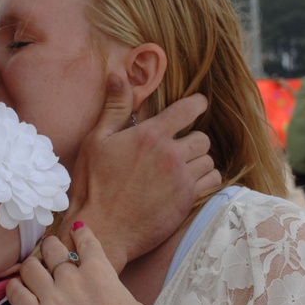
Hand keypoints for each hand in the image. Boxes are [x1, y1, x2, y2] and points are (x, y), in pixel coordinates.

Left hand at [7, 225, 163, 304]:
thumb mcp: (130, 302)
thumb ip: (111, 289)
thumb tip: (104, 290)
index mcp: (100, 271)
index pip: (85, 242)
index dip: (79, 233)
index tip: (75, 230)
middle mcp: (73, 279)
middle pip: (52, 249)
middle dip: (51, 248)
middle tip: (49, 252)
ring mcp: (53, 298)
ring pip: (30, 267)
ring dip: (31, 266)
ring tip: (32, 271)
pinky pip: (16, 293)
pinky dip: (15, 287)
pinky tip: (18, 288)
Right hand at [61, 75, 219, 271]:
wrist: (102, 228)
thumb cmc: (93, 185)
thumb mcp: (96, 141)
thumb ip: (114, 107)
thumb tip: (119, 75)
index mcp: (151, 135)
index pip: (189, 109)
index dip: (196, 104)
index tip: (197, 105)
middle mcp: (171, 154)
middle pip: (202, 137)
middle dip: (192, 139)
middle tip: (176, 147)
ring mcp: (181, 179)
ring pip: (208, 160)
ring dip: (197, 161)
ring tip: (180, 167)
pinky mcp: (187, 201)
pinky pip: (212, 181)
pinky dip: (204, 179)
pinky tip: (187, 183)